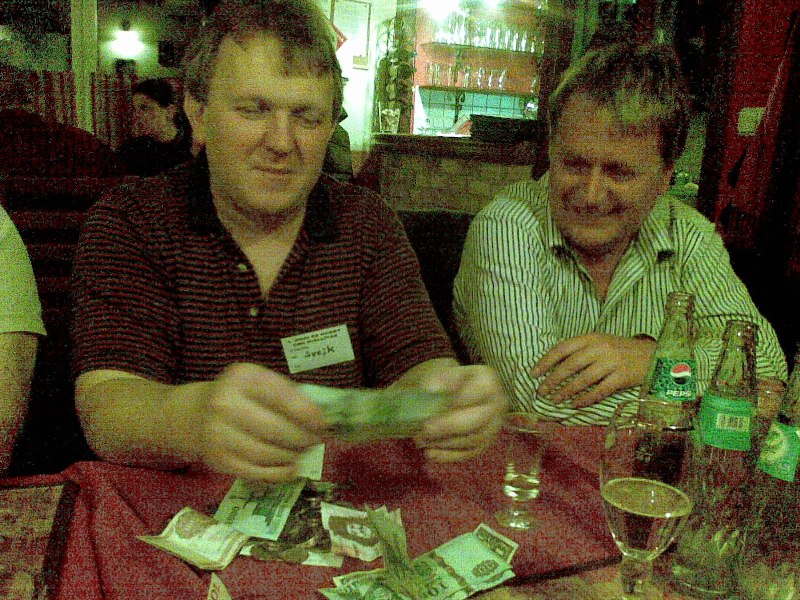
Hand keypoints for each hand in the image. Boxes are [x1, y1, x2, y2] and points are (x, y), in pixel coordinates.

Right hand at [196, 363, 326, 481]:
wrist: (197, 414)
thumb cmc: (242, 397)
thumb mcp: (261, 384)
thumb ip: (289, 397)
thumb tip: (322, 421)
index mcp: (243, 378)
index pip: (282, 397)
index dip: (307, 414)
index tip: (323, 425)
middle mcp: (225, 403)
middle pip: (277, 429)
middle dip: (303, 438)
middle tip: (315, 441)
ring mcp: (218, 434)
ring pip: (268, 454)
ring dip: (292, 456)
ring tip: (302, 452)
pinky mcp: (217, 460)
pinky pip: (256, 472)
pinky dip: (279, 473)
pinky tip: (290, 468)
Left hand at [413, 364, 507, 461]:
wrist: (455, 390)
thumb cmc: (447, 381)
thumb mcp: (441, 372)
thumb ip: (437, 379)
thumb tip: (431, 389)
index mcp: (487, 381)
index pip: (472, 396)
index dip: (451, 406)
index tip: (430, 413)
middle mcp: (497, 404)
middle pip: (474, 421)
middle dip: (447, 428)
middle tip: (424, 430)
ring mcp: (494, 425)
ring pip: (473, 440)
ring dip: (445, 443)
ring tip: (422, 440)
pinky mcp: (486, 443)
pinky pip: (470, 453)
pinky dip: (448, 455)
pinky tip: (430, 453)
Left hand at [531, 333, 655, 408]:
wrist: (653, 354)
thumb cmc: (620, 350)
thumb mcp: (600, 343)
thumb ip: (580, 351)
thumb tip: (553, 367)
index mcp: (591, 337)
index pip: (562, 348)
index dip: (546, 361)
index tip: (533, 374)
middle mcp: (600, 348)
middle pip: (570, 365)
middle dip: (552, 380)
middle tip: (541, 392)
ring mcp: (612, 362)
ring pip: (583, 380)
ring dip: (566, 392)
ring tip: (555, 401)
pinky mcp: (622, 377)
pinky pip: (599, 391)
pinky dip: (585, 399)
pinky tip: (575, 405)